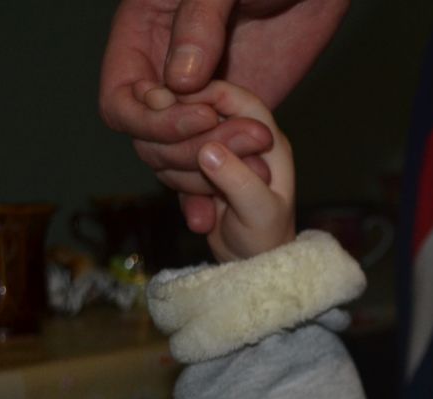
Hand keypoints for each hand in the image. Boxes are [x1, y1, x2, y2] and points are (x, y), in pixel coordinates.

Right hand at [98, 0, 347, 232]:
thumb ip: (200, 22)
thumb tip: (179, 81)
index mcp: (144, 33)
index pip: (121, 99)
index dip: (151, 121)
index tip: (200, 118)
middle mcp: (164, 72)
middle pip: (148, 137)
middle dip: (190, 149)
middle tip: (245, 140)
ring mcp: (198, 98)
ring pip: (179, 156)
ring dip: (209, 173)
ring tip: (258, 165)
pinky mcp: (231, 115)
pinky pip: (211, 158)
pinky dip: (211, 188)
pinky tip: (213, 215)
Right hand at [160, 82, 295, 261]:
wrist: (253, 270)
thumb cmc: (266, 240)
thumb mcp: (257, 210)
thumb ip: (236, 178)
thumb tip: (207, 148)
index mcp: (268, 141)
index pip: (237, 99)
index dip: (206, 94)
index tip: (175, 100)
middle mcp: (246, 141)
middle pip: (208, 111)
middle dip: (185, 126)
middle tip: (164, 142)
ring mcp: (224, 155)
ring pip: (189, 134)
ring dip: (176, 155)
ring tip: (190, 193)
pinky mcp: (204, 171)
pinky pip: (179, 159)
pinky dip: (173, 174)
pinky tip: (189, 204)